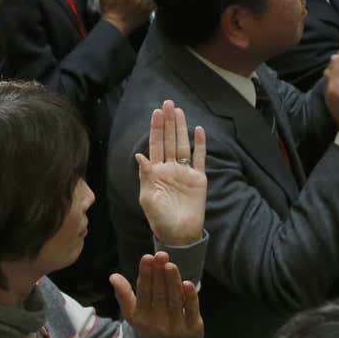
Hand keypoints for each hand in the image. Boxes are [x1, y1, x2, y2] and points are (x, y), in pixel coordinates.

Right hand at [109, 252, 202, 337]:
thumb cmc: (152, 326)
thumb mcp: (134, 315)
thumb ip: (124, 295)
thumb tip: (113, 276)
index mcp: (142, 317)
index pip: (143, 293)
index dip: (145, 275)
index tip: (147, 257)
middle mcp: (157, 323)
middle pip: (159, 294)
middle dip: (159, 274)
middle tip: (161, 255)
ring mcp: (175, 326)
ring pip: (174, 300)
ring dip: (173, 281)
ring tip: (171, 264)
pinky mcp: (192, 328)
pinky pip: (191, 310)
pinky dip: (190, 297)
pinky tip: (188, 283)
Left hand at [135, 101, 206, 245]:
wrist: (179, 234)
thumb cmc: (159, 219)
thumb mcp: (147, 198)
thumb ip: (145, 176)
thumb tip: (139, 156)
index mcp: (156, 172)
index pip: (155, 145)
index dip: (156, 129)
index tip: (156, 113)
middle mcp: (170, 168)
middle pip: (169, 140)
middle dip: (168, 122)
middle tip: (168, 103)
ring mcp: (184, 172)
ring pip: (183, 145)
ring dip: (181, 128)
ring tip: (179, 111)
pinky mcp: (198, 179)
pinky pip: (199, 158)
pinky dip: (200, 145)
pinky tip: (198, 130)